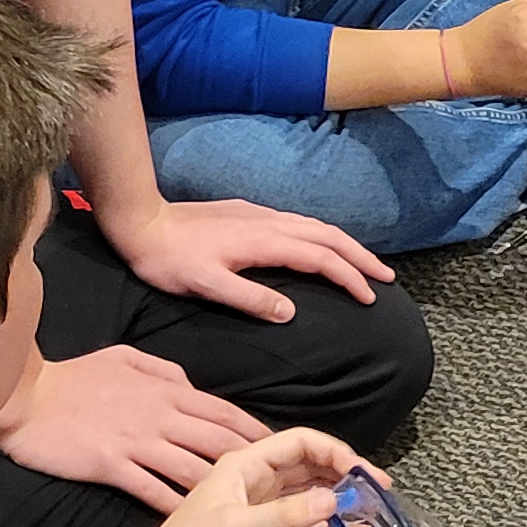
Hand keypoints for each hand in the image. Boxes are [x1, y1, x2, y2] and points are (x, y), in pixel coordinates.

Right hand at [0, 342, 264, 510]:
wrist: (24, 395)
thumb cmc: (72, 376)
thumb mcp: (123, 357)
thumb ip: (162, 370)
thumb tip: (189, 383)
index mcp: (164, 390)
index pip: (221, 410)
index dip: (252, 430)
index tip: (278, 446)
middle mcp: (159, 416)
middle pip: (218, 440)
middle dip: (254, 462)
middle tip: (280, 483)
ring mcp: (137, 442)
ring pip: (193, 467)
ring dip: (225, 489)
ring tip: (251, 508)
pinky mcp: (112, 465)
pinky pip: (153, 489)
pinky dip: (178, 505)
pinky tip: (200, 519)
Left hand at [95, 191, 392, 319]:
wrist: (141, 222)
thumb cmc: (169, 259)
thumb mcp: (206, 285)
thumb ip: (250, 298)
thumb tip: (290, 312)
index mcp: (263, 241)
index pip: (321, 257)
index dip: (349, 277)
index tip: (369, 298)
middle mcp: (269, 222)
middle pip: (329, 236)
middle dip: (361, 257)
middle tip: (386, 278)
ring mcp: (260, 215)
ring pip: (316, 226)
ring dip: (346, 245)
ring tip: (365, 263)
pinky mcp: (250, 214)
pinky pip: (301, 223)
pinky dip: (324, 237)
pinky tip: (323, 247)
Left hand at [104, 425, 359, 526]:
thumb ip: (286, 514)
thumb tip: (333, 500)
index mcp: (245, 465)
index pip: (301, 444)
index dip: (336, 453)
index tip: (364, 474)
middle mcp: (257, 482)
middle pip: (311, 468)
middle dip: (345, 479)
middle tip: (377, 495)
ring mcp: (263, 510)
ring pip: (312, 498)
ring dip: (340, 507)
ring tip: (367, 520)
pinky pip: (305, 526)